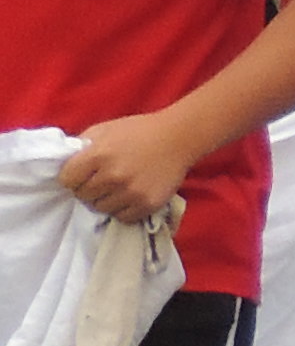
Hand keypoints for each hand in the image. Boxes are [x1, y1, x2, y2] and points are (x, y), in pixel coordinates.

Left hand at [55, 109, 204, 221]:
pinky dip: (123, 209)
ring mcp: (131, 192)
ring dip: (106, 199)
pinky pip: (122, 217)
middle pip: (83, 196)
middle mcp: (113, 176)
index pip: (67, 180)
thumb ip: (81, 146)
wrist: (179, 136)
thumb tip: (64, 166)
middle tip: (102, 179)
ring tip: (117, 187)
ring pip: (101, 208)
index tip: (83, 173)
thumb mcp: (104, 129)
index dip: (73, 176)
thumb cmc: (138, 130)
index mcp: (98, 156)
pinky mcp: (147, 204)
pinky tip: (130, 195)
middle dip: (89, 188)